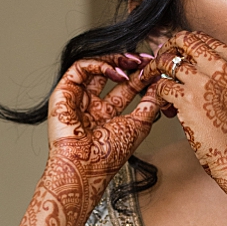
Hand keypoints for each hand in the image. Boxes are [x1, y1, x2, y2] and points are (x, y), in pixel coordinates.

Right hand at [46, 54, 162, 189]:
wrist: (86, 166)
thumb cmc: (110, 154)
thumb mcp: (139, 125)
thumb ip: (151, 104)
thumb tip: (163, 86)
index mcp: (110, 115)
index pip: (127, 88)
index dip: (142, 77)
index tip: (157, 69)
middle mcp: (94, 106)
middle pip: (112, 77)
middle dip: (131, 65)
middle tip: (147, 60)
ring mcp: (78, 98)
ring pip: (95, 68)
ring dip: (117, 60)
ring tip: (134, 62)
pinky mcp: (63, 92)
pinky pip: (79, 69)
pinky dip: (99, 64)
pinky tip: (117, 71)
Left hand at [147, 31, 226, 170]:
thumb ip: (219, 68)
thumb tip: (188, 56)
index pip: (200, 38)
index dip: (183, 45)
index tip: (176, 55)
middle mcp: (219, 65)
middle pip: (182, 41)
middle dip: (167, 49)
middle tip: (161, 62)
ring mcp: (202, 81)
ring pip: (166, 61)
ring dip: (159, 73)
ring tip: (163, 89)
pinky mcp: (187, 99)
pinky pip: (162, 85)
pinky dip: (160, 95)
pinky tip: (168, 107)